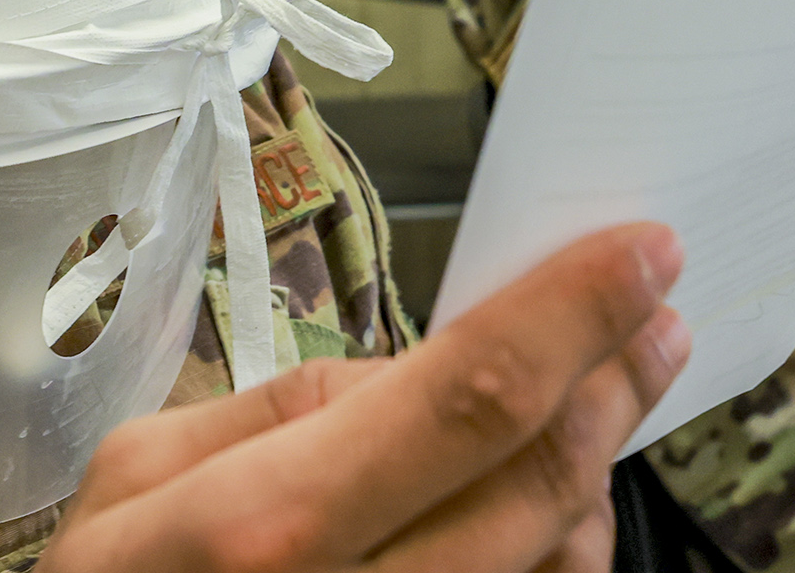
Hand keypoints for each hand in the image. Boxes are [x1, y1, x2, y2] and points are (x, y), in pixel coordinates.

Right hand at [41, 222, 691, 571]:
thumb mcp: (140, 478)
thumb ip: (283, 406)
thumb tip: (414, 372)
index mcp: (267, 525)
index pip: (467, 397)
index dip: (573, 315)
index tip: (643, 252)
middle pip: (543, 478)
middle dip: (616, 377)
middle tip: (654, 310)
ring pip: (563, 555)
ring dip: (594, 469)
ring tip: (591, 404)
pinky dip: (559, 545)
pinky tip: (543, 504)